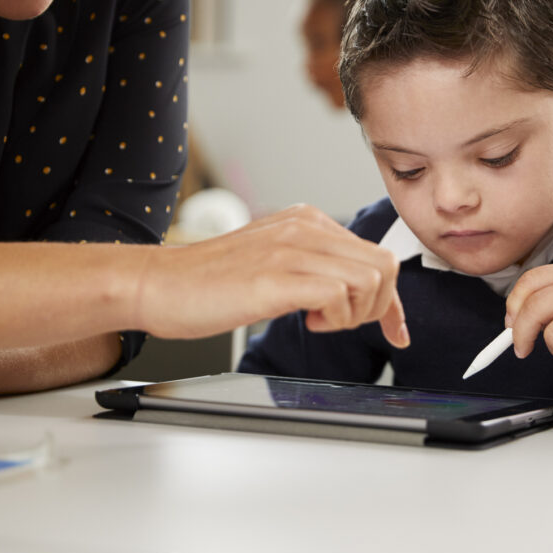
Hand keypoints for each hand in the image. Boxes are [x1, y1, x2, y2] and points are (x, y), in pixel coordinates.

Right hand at [135, 204, 408, 346]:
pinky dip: (334, 318)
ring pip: (371, 278)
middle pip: (385, 266)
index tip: (396, 331)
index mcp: (307, 221)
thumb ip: (312, 268)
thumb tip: (352, 295)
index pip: (376, 256)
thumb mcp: (272, 263)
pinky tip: (305, 321)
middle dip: (377, 308)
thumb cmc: (207, 283)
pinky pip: (340, 294)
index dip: (392, 302)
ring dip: (355, 314)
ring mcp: (291, 248)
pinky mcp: (277, 275)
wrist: (156, 284)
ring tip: (317, 320)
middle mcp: (305, 227)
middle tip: (339, 323)